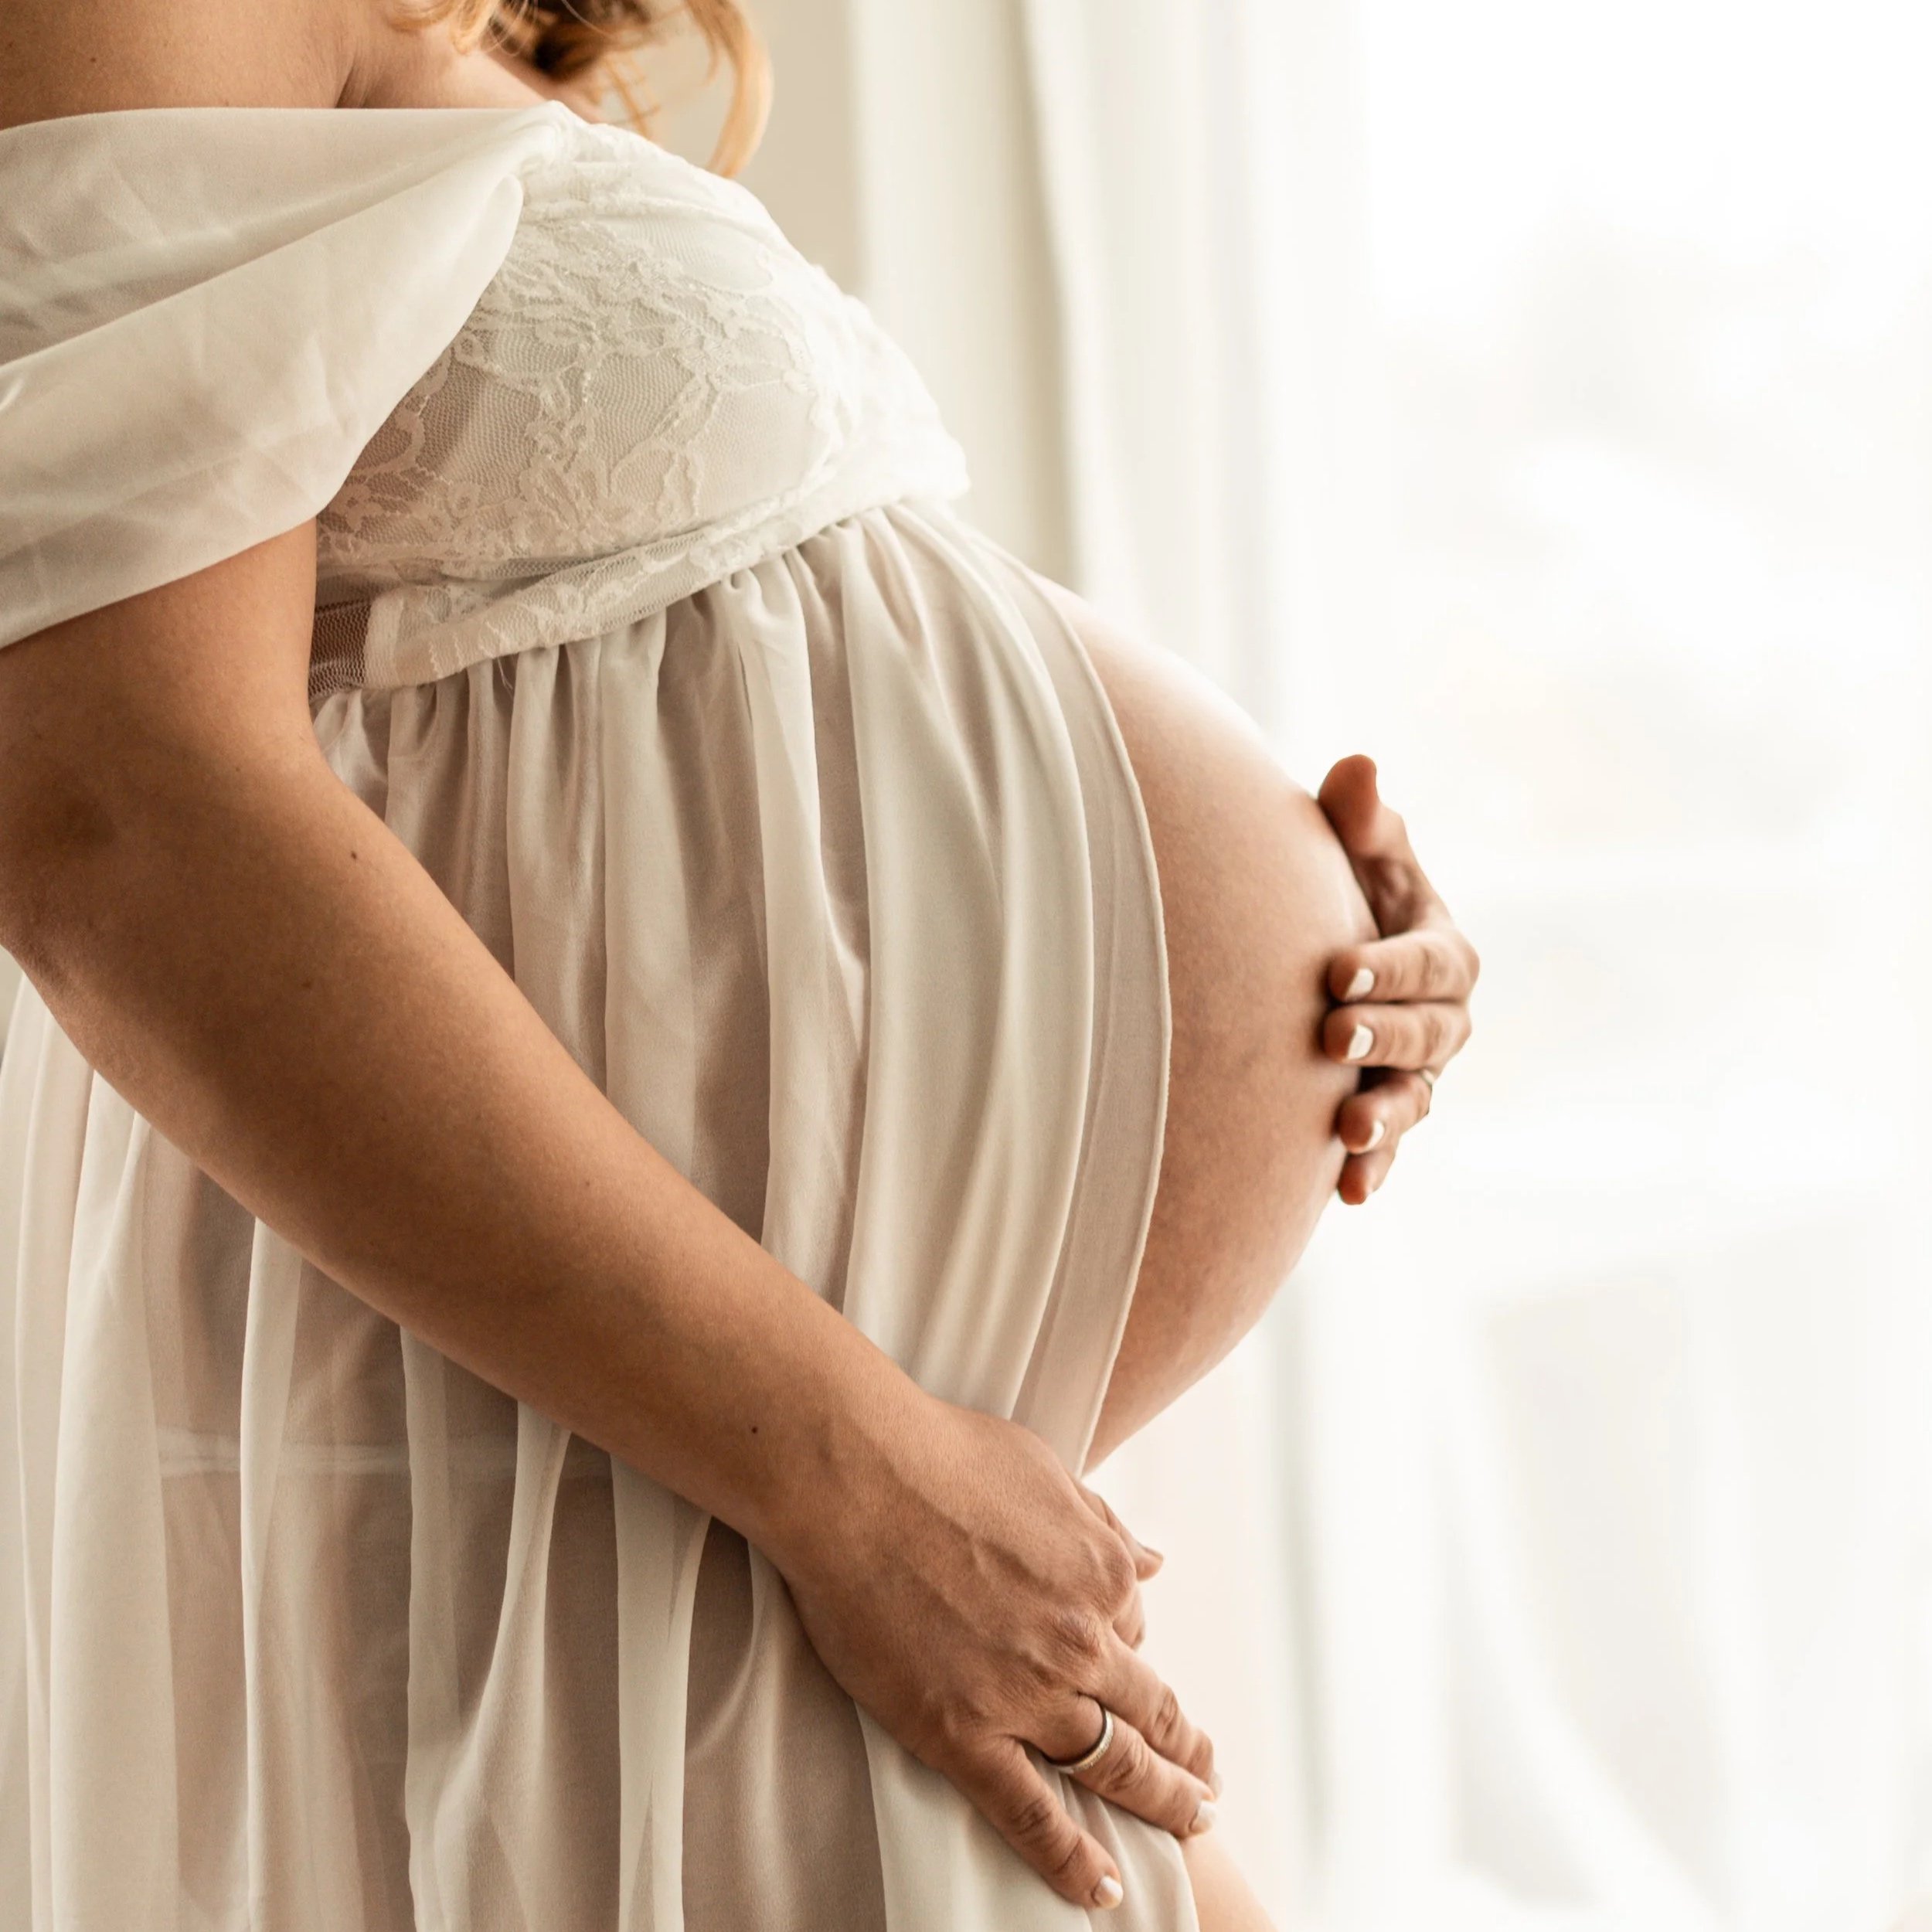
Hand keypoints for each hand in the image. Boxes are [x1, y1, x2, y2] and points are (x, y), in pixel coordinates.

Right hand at [772, 1394, 1219, 1909]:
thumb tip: (1153, 1558)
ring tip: (1187, 1823)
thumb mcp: (1047, 1472)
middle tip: (1206, 1782)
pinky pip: (1031, 1814)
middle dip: (1185, 1752)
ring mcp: (1025, 1693)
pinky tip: (1101, 1887)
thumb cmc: (941, 1456)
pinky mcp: (963, 1734)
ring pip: (1111, 1766)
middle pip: (1150, 1711)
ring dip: (1160, 1800)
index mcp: (1102, 1572)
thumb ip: (1102, 1525)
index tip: (1130, 1667)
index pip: (1133, 1626)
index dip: (1129, 1646)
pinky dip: (1072, 1859)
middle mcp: (1080, 1640)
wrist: (857, 1478)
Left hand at [1317, 754, 1478, 1203]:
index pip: (1430, 963)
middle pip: (1430, 1035)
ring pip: (1414, 1100)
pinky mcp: (1380, 1117)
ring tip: (1349, 1129)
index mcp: (1442, 953)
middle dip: (1385, 1036)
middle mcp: (1442, 1021)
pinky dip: (1372, 1168)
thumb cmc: (1337, 892)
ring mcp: (1415, 1076)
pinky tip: (1346, 1190)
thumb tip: (1356, 767)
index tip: (1337, 970)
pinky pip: (1386, 1149)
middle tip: (1331, 1034)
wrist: (1305, 958)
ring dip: (1385, 1117)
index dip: (1391, 968)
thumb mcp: (1352, 854)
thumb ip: (1358, 821)